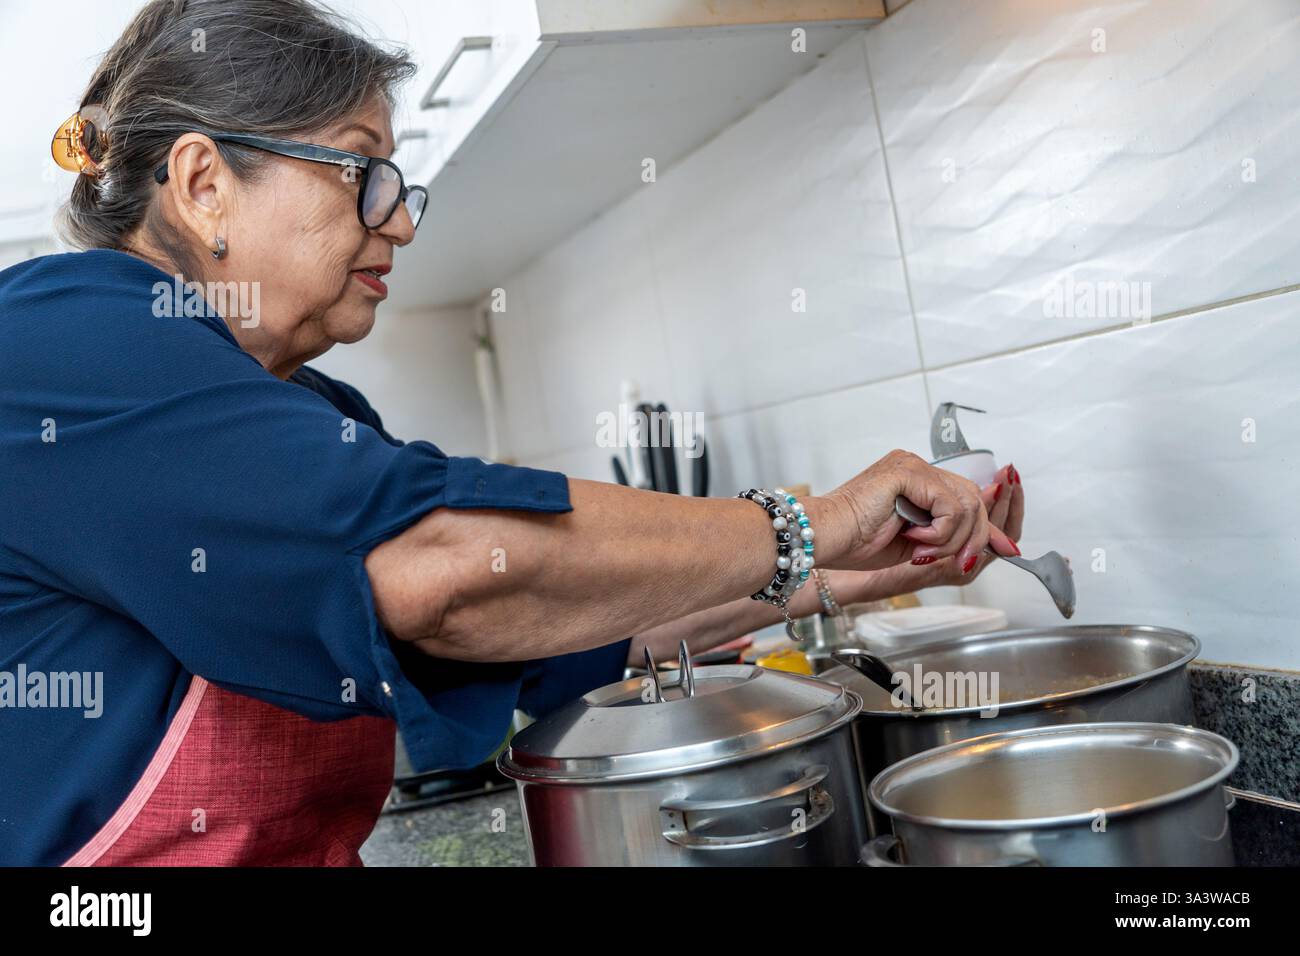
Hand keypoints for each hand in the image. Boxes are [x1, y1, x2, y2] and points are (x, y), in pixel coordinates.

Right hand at [848, 464, 1024, 591]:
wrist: (824, 538)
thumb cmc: (855, 543)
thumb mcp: (919, 544)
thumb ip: (951, 535)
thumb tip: (998, 542)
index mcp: (914, 480)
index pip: (967, 496)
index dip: (988, 524)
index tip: (1005, 549)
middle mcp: (915, 466)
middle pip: (974, 498)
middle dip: (976, 537)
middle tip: (960, 562)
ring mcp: (912, 465)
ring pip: (967, 503)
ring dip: (953, 538)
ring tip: (923, 550)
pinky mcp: (908, 472)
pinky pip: (950, 506)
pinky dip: (941, 532)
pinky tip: (914, 540)